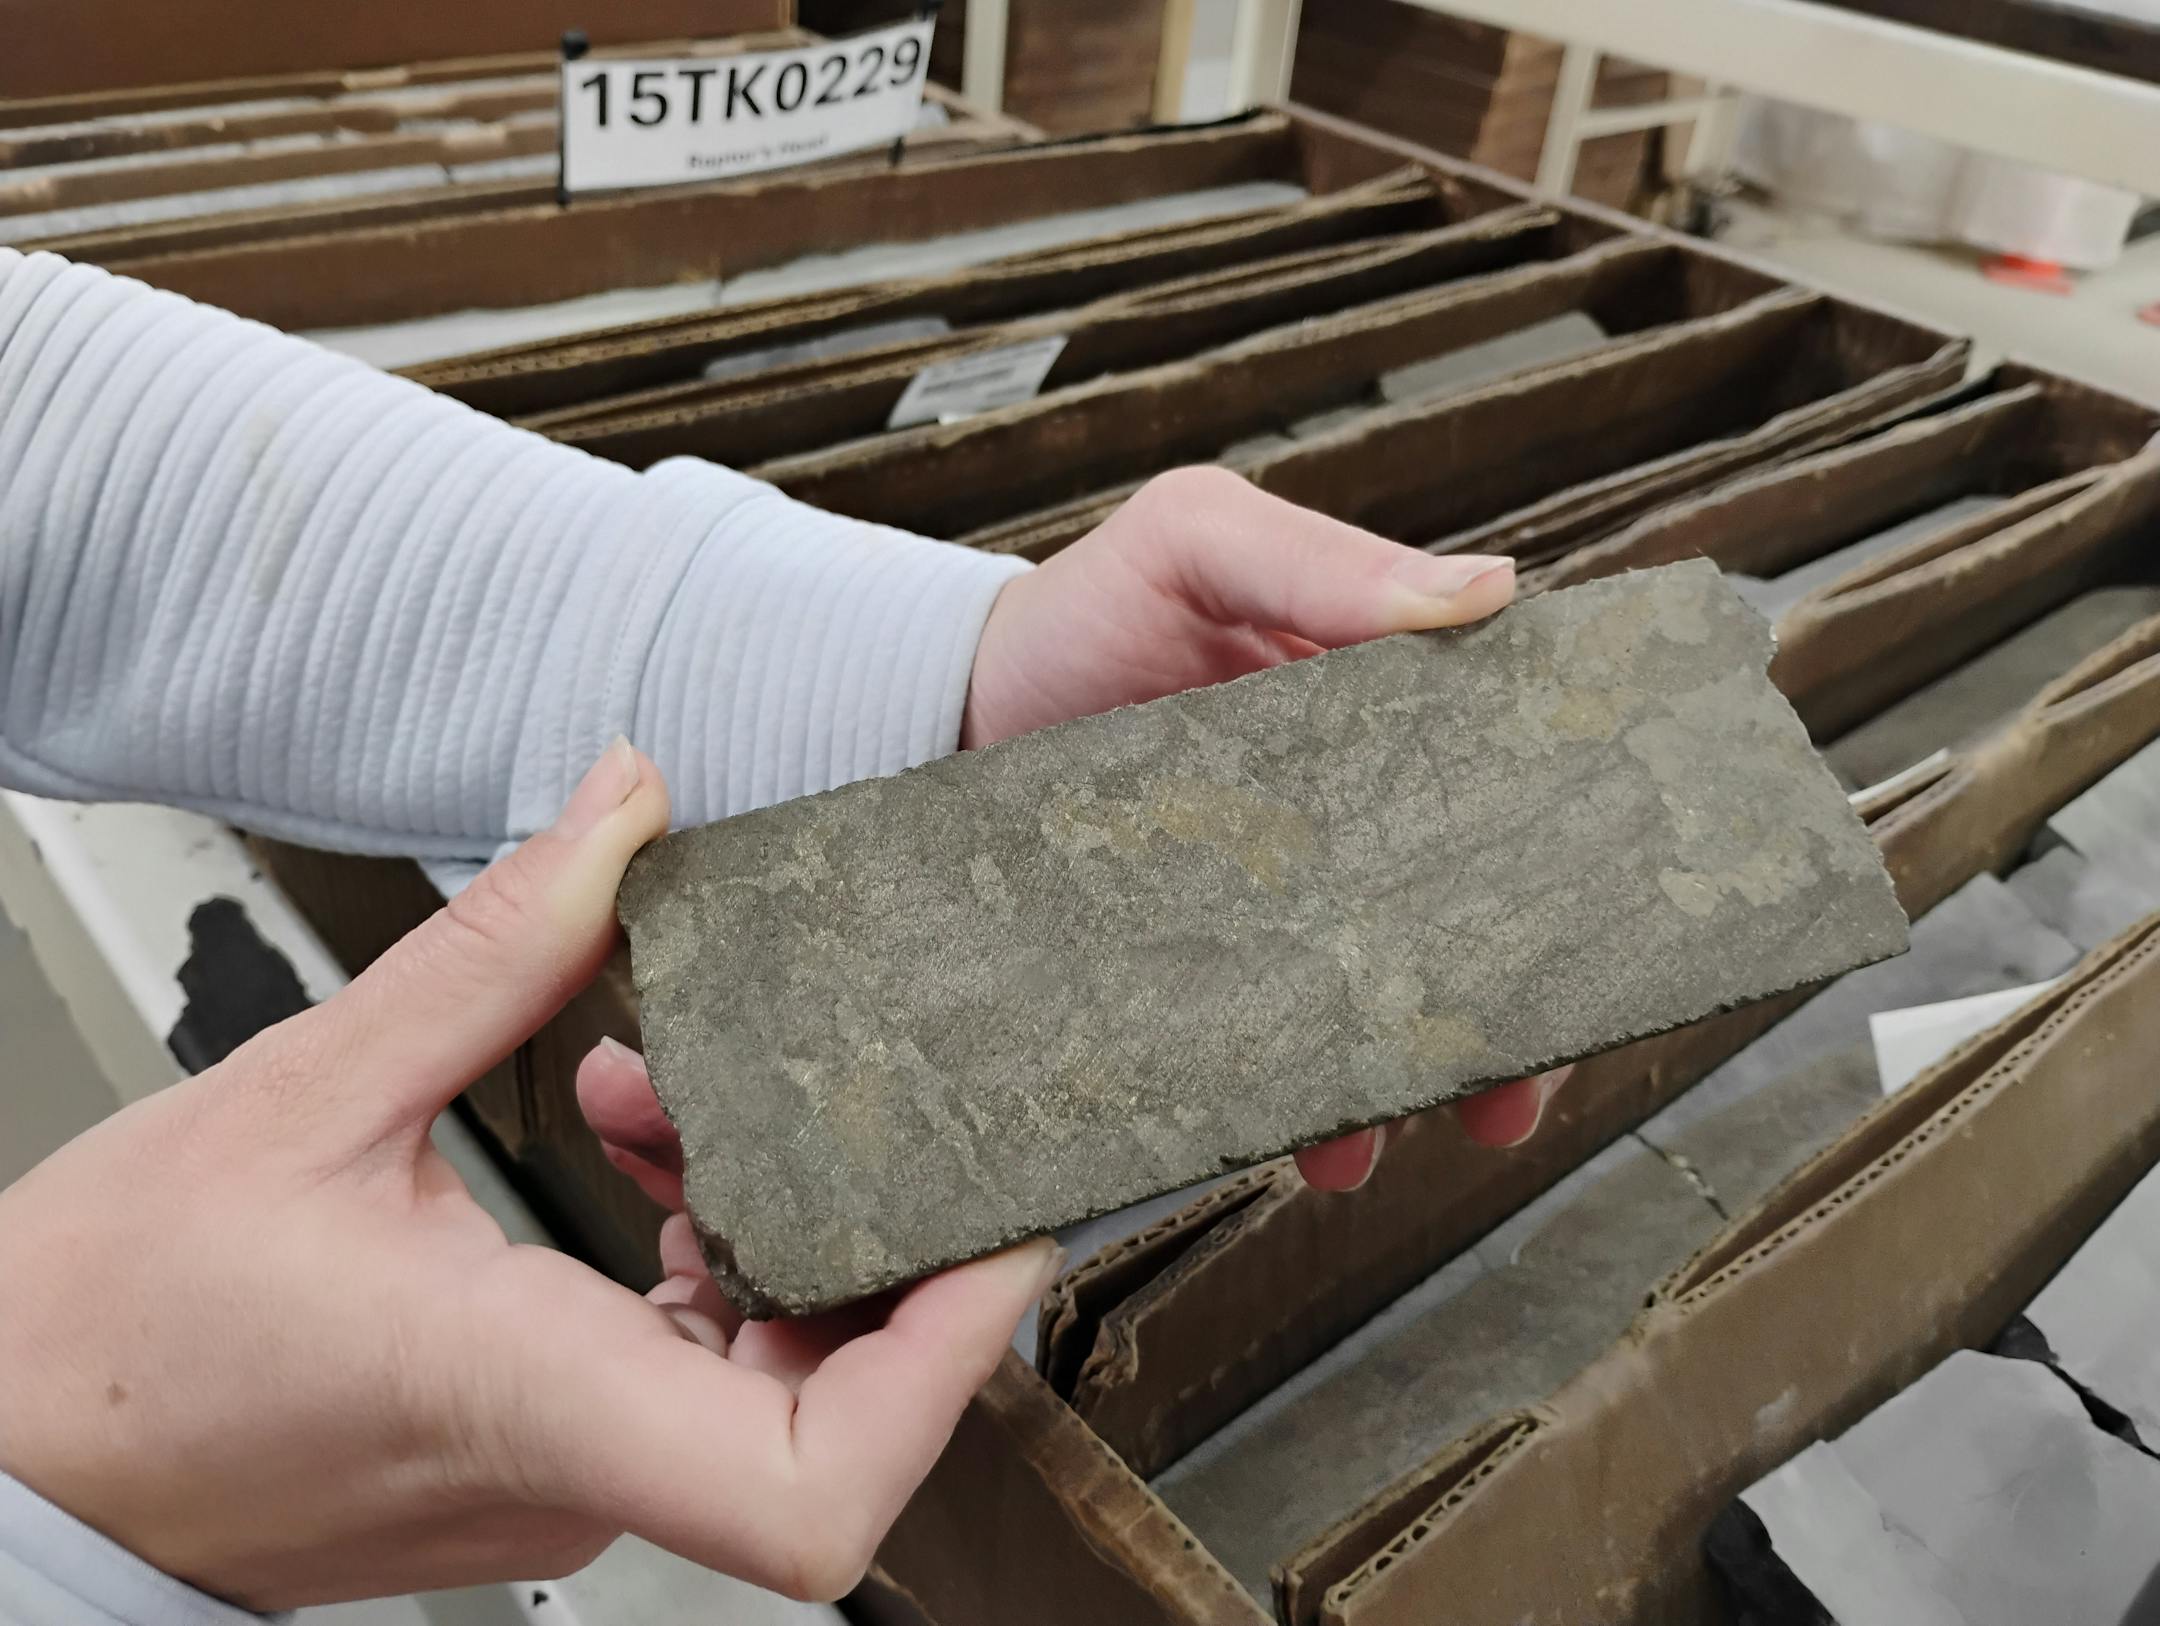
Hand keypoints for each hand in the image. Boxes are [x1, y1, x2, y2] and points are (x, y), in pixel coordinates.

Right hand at [0, 742, 1055, 1610]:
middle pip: (841, 1417)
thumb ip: (497, 944)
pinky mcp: (548, 1451)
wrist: (8, 1461)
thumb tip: (626, 807)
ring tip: (688, 1098)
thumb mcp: (311, 1089)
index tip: (994, 1230)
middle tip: (875, 1103)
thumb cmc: (112, 1325)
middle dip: (888, 1245)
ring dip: (786, 1225)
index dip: (946, 1361)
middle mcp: (574, 1466)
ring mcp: (567, 1476)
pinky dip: (711, 1252)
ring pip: (777, 1386)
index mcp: (526, 1394)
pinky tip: (641, 1146)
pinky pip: (698, 1374)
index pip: (814, 1487)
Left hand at [962, 468, 1568, 1186]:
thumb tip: (1493, 592)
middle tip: (1509, 1086)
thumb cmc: (1080, 615)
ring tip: (1387, 1128)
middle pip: (1451, 920)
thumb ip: (1321, 562)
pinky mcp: (1198, 971)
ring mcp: (1271, 906)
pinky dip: (1297, 1101)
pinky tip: (1305, 1137)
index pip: (1500, 781)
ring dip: (1403, 1075)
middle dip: (1492, 1008)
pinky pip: (1268, 1046)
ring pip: (1370, 1001)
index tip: (1599, 920)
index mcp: (1374, 713)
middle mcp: (1341, 820)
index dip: (1554, 854)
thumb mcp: (1197, 542)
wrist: (940, 716)